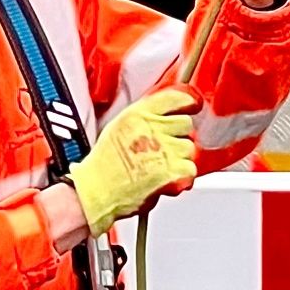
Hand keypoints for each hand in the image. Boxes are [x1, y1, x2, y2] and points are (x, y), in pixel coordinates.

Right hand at [67, 86, 201, 236]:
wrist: (97, 191)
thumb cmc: (105, 164)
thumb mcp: (119, 126)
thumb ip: (145, 117)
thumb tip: (169, 112)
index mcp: (138, 114)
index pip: (175, 97)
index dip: (188, 102)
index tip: (192, 105)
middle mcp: (152, 128)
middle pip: (185, 124)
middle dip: (177, 137)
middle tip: (162, 150)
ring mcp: (163, 149)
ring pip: (189, 148)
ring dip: (179, 159)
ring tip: (159, 167)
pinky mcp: (172, 171)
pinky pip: (190, 169)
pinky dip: (181, 178)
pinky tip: (164, 179)